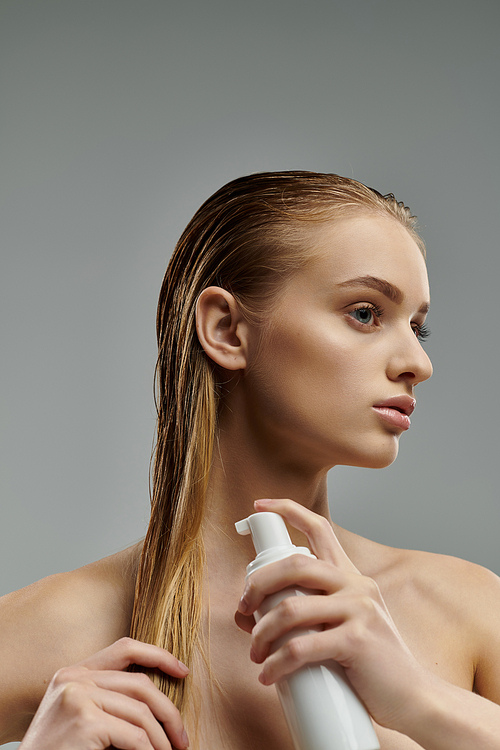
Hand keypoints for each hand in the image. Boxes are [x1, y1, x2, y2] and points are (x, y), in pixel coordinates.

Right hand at [19, 637, 189, 749]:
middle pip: (140, 684)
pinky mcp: (86, 721)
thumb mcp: (80, 716)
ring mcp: (78, 697)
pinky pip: (134, 737)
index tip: (182, 671)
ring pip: (141, 713)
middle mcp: (74, 678)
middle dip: (168, 711)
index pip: (125, 648)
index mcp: (73, 672)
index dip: (158, 655)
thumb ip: (108, 700)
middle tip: (182, 738)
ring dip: (161, 739)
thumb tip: (157, 703)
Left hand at [235, 498, 429, 732]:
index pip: (320, 527)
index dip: (287, 510)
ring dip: (261, 633)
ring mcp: (358, 610)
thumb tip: (248, 616)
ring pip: (289, 609)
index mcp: (350, 577)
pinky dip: (277, 663)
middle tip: (242, 608)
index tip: (259, 505)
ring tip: (256, 655)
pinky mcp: (357, 640)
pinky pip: (301, 647)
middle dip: (257, 583)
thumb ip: (305, 615)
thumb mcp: (340, 628)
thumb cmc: (369, 665)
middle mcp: (356, 585)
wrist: (414, 698)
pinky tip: (268, 674)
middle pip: (293, 564)